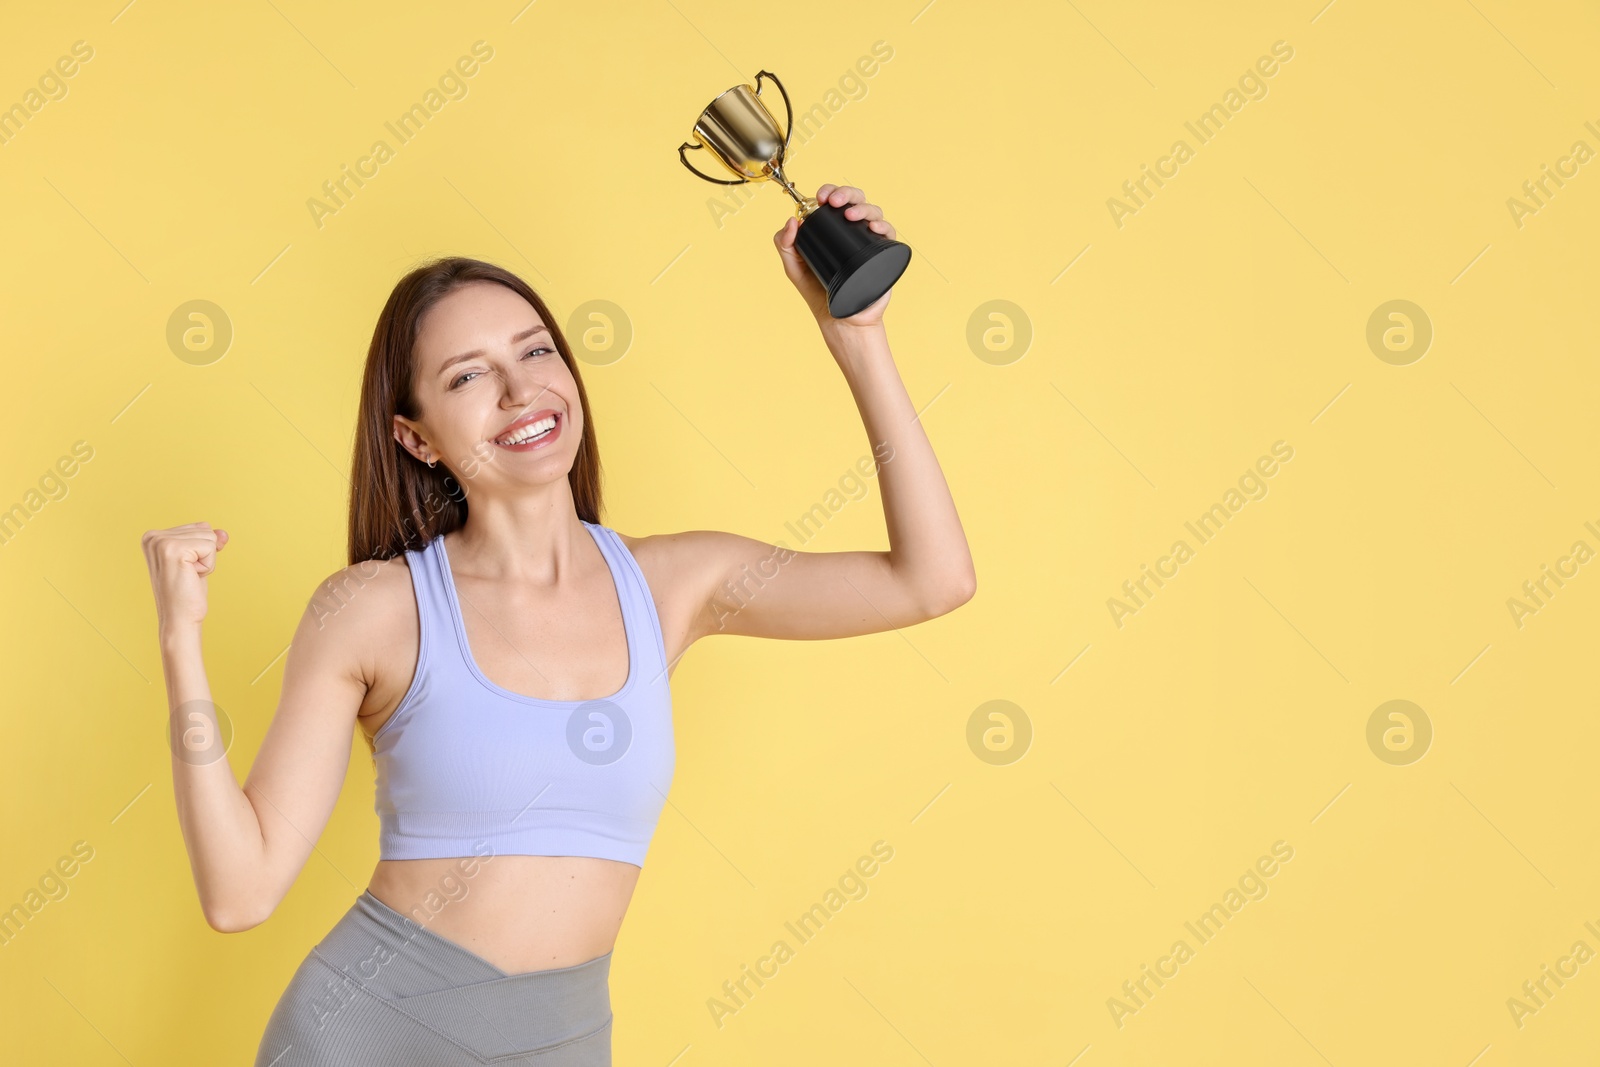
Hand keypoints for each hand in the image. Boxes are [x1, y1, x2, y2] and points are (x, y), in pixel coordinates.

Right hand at [142, 522, 228, 634]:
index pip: (199, 527)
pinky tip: (191, 577)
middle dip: (204, 555)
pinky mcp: (174, 550)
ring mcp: (161, 542)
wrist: (179, 619)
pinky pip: (210, 547)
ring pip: (209, 537)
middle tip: (187, 575)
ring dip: (206, 561)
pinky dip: (208, 565)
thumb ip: (209, 540)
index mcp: (153, 536)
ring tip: (188, 576)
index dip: (202, 550)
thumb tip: (223, 533)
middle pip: (205, 529)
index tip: (186, 568)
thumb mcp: (198, 560)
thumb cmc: (187, 592)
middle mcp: (153, 536)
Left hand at [773, 184, 898, 328]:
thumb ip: (785, 246)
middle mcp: (853, 231)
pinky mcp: (883, 254)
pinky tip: (873, 227)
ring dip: (863, 207)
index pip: (835, 201)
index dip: (831, 191)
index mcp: (833, 229)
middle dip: (846, 194)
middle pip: (856, 200)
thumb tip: (791, 221)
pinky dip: (883, 225)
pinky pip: (889, 233)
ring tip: (850, 215)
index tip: (822, 197)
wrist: (841, 320)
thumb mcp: (794, 269)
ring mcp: (869, 241)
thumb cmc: (819, 294)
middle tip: (834, 203)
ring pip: (873, 212)